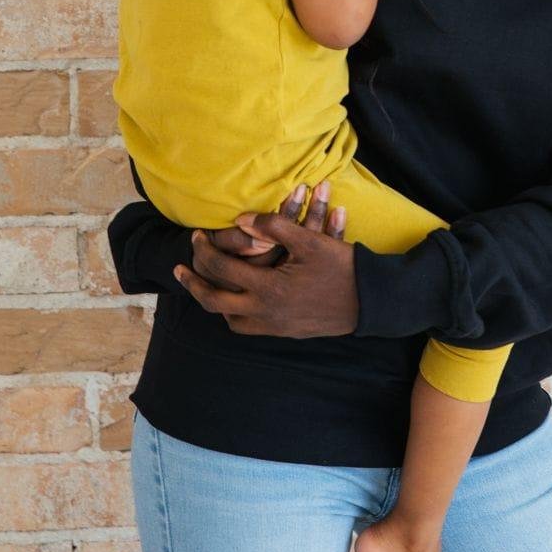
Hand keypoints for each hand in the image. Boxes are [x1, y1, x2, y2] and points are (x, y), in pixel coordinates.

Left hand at [173, 181, 358, 334]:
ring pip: (230, 320)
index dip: (203, 250)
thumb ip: (273, 227)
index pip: (221, 269)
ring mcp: (275, 326)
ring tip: (209, 286)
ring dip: (216, 303)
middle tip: (179, 271)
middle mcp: (265, 313)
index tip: (196, 236)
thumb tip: (242, 219)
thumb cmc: (343, 268)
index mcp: (267, 289)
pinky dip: (238, 314)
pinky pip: (250, 327)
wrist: (372, 302)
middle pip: (213, 302)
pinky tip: (242, 299)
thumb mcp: (310, 240)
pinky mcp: (286, 332)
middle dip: (193, 284)